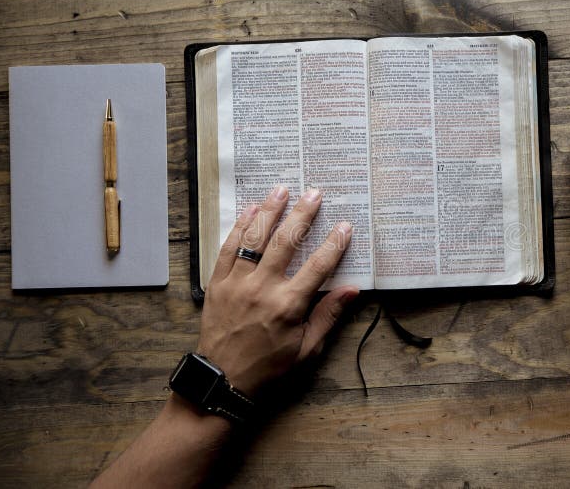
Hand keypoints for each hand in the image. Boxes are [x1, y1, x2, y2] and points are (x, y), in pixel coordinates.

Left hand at [196, 185, 358, 396]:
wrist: (222, 380)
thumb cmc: (268, 367)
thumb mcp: (306, 349)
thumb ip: (328, 316)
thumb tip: (351, 290)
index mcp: (288, 305)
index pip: (318, 266)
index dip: (334, 244)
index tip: (344, 226)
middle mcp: (263, 288)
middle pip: (286, 242)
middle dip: (303, 214)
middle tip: (314, 193)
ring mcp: (237, 283)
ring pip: (255, 238)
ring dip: (270, 211)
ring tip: (281, 189)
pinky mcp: (218, 283)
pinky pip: (229, 248)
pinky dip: (239, 228)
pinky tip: (250, 211)